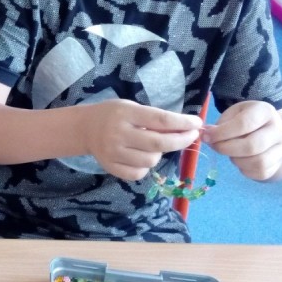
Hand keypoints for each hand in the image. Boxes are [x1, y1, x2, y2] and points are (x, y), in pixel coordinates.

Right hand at [81, 100, 202, 180]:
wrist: (85, 128)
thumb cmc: (113, 114)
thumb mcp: (132, 108)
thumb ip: (154, 118)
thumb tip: (185, 128)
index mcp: (126, 114)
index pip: (161, 120)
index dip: (182, 123)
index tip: (197, 123)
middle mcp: (119, 134)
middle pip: (159, 143)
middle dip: (181, 140)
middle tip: (192, 136)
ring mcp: (113, 153)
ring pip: (150, 160)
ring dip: (160, 154)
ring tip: (153, 146)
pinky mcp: (110, 167)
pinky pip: (138, 173)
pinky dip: (146, 166)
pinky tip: (141, 156)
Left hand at [202, 101, 281, 180]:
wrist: (270, 129)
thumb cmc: (246, 119)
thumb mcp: (234, 113)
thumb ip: (221, 124)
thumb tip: (207, 135)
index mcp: (265, 111)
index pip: (243, 124)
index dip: (221, 133)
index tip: (206, 136)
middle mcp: (278, 130)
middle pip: (252, 146)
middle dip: (226, 149)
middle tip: (214, 146)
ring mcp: (281, 148)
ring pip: (258, 162)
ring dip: (236, 161)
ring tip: (229, 153)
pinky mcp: (278, 163)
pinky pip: (261, 173)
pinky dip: (245, 170)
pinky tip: (239, 160)